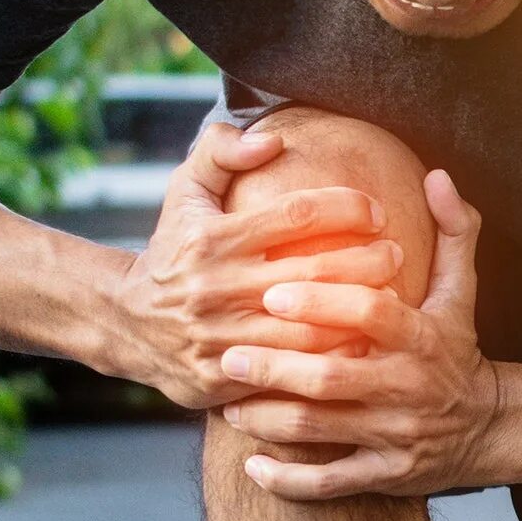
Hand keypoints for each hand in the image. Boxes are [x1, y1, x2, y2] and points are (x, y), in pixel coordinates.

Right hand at [99, 123, 402, 408]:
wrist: (124, 321)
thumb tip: (272, 142)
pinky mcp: (224, 379)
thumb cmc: (172, 248)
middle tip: (396, 253)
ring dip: (360, 313)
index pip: (297, 214)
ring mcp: (221, 337)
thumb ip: (221, 152)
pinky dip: (333, 358)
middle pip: (315, 273)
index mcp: (212, 238)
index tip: (375, 210)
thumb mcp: (184, 191)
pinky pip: (293, 373)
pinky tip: (363, 343)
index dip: (346, 207)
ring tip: (391, 297)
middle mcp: (217, 288)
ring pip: (312, 330)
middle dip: (369, 261)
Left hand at [217, 168, 500, 498]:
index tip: (273, 292)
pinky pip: (331, 483)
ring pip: (321, 430)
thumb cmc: (460, 349)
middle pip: (331, 377)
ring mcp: (397, 436)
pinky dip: (289, 480)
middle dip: (274, 368)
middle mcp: (409, 388)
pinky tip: (252, 465)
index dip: (322, 301)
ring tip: (229, 404)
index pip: (370, 313)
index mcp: (423, 338)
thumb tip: (437, 175)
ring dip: (268, 420)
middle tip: (227, 355)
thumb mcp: (463, 291)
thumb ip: (453, 231)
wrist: (491, 427)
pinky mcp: (388, 476)